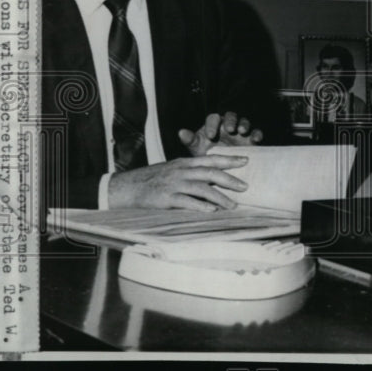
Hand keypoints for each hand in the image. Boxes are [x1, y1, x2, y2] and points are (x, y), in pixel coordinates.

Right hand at [108, 154, 249, 210]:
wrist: (126, 188)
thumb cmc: (152, 180)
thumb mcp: (172, 169)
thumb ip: (190, 171)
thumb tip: (211, 176)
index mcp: (184, 163)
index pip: (210, 159)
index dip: (229, 159)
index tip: (246, 160)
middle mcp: (181, 171)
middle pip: (210, 173)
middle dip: (230, 179)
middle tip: (245, 186)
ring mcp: (174, 184)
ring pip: (202, 189)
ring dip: (220, 197)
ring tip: (233, 205)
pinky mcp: (166, 198)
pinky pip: (186, 202)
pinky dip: (200, 207)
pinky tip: (212, 211)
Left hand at [178, 112, 263, 156]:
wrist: (222, 170)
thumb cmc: (207, 156)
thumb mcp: (197, 150)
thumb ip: (191, 140)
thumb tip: (180, 132)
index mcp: (214, 125)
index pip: (212, 118)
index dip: (212, 125)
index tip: (210, 135)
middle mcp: (228, 126)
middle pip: (231, 116)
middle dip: (231, 121)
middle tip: (229, 129)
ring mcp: (240, 132)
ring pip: (244, 121)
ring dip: (244, 124)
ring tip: (242, 131)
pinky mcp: (251, 140)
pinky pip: (256, 132)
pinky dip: (256, 134)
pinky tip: (255, 139)